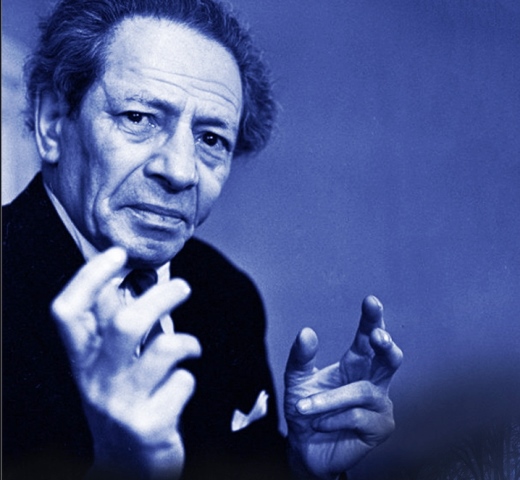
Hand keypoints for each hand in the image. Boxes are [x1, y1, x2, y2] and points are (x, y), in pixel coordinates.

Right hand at [51, 247, 200, 478]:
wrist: (126, 467)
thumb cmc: (122, 402)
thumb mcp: (107, 367)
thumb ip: (111, 328)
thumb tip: (124, 282)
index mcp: (82, 361)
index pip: (68, 312)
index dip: (89, 277)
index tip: (118, 254)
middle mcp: (95, 382)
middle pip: (125, 324)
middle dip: (162, 296)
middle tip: (184, 287)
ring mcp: (121, 405)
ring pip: (161, 349)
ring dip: (186, 340)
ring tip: (191, 345)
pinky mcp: (149, 426)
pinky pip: (182, 383)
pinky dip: (189, 377)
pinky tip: (183, 383)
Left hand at [284, 296, 402, 479]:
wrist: (305, 448)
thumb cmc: (305, 411)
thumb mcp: (296, 380)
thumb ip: (300, 357)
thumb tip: (307, 331)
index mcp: (355, 364)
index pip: (366, 338)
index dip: (371, 320)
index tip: (371, 301)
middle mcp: (372, 380)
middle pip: (388, 357)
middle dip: (385, 345)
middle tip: (377, 336)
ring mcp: (379, 403)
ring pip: (362, 391)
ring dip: (330, 399)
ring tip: (306, 408)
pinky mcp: (380, 426)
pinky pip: (357, 416)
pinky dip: (333, 419)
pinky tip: (321, 424)